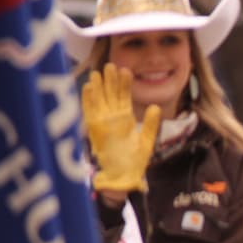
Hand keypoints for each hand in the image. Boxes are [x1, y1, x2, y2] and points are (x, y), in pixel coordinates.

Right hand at [82, 62, 160, 192]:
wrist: (123, 177)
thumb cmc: (134, 162)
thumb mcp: (147, 141)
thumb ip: (150, 124)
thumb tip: (155, 107)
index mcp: (125, 119)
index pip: (124, 97)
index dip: (124, 84)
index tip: (126, 70)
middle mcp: (112, 118)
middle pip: (110, 95)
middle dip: (110, 81)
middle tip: (110, 65)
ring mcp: (102, 123)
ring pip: (99, 100)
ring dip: (98, 87)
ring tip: (98, 72)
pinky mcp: (94, 130)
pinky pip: (89, 112)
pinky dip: (87, 100)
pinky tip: (88, 87)